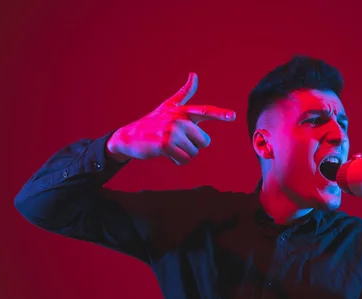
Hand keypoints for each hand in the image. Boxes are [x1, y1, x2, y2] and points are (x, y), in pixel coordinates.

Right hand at [106, 72, 235, 163]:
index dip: (220, 114)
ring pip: (194, 153)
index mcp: (182, 111)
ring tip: (169, 146)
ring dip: (183, 154)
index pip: (205, 112)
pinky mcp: (166, 144)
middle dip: (192, 146)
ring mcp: (172, 131)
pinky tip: (166, 153)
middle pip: (204, 141)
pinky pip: (184, 159)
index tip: (233, 116)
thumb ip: (184, 93)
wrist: (128, 137)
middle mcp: (179, 119)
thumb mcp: (168, 106)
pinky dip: (177, 161)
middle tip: (176, 140)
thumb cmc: (152, 122)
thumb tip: (194, 74)